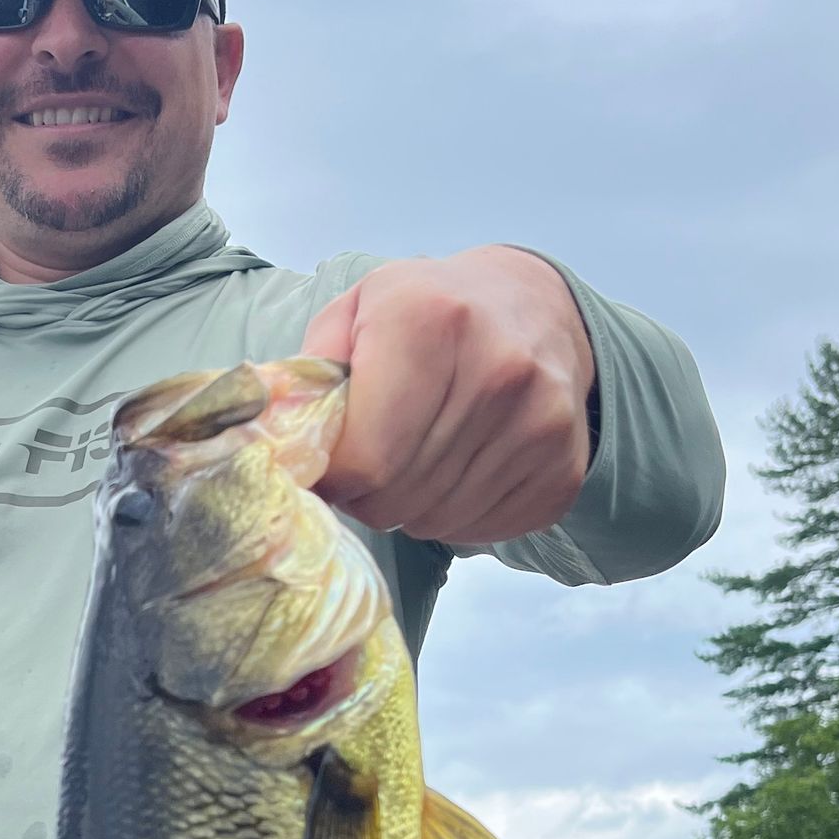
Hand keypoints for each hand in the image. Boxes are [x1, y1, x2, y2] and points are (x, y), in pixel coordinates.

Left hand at [307, 247, 595, 544]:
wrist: (534, 307)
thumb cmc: (428, 310)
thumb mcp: (358, 310)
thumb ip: (310, 375)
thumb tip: (275, 446)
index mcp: (431, 322)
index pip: (364, 461)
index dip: (333, 477)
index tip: (330, 462)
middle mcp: (497, 370)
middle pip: (396, 499)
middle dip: (367, 494)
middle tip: (372, 460)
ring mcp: (541, 423)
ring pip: (435, 522)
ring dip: (410, 505)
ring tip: (417, 456)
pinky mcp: (564, 470)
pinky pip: (481, 532)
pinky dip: (456, 515)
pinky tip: (459, 467)